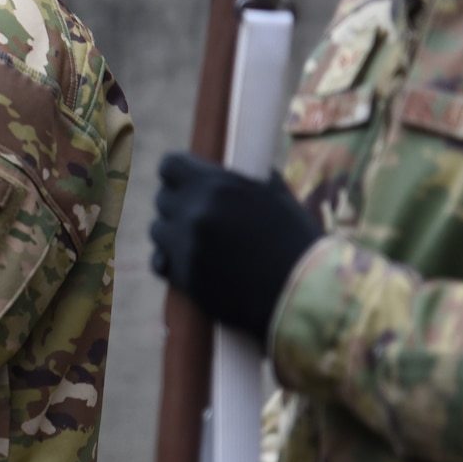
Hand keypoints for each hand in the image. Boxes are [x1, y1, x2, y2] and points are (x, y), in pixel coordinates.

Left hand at [149, 151, 321, 342]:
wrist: (304, 295)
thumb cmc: (298, 243)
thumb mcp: (278, 198)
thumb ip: (250, 182)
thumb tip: (244, 172)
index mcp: (216, 186)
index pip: (169, 166)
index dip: (178, 173)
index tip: (188, 181)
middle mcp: (194, 213)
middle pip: (163, 198)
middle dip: (179, 204)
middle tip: (199, 215)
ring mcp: (185, 248)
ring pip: (158, 230)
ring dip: (173, 233)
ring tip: (197, 241)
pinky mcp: (184, 279)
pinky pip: (159, 262)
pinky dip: (170, 260)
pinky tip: (190, 262)